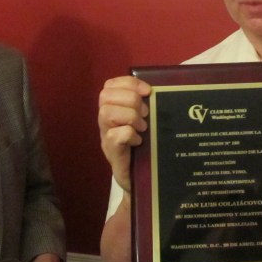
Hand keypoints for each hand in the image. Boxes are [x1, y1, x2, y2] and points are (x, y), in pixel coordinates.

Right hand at [98, 76, 151, 191]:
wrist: (140, 178)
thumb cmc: (144, 147)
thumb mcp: (144, 122)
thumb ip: (145, 106)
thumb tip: (156, 91)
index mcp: (113, 109)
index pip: (110, 85)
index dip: (129, 83)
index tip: (148, 91)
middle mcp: (105, 121)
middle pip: (106, 95)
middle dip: (131, 100)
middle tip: (146, 114)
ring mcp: (105, 136)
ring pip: (107, 113)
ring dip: (130, 116)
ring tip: (142, 127)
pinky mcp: (111, 151)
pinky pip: (115, 135)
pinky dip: (129, 134)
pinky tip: (138, 141)